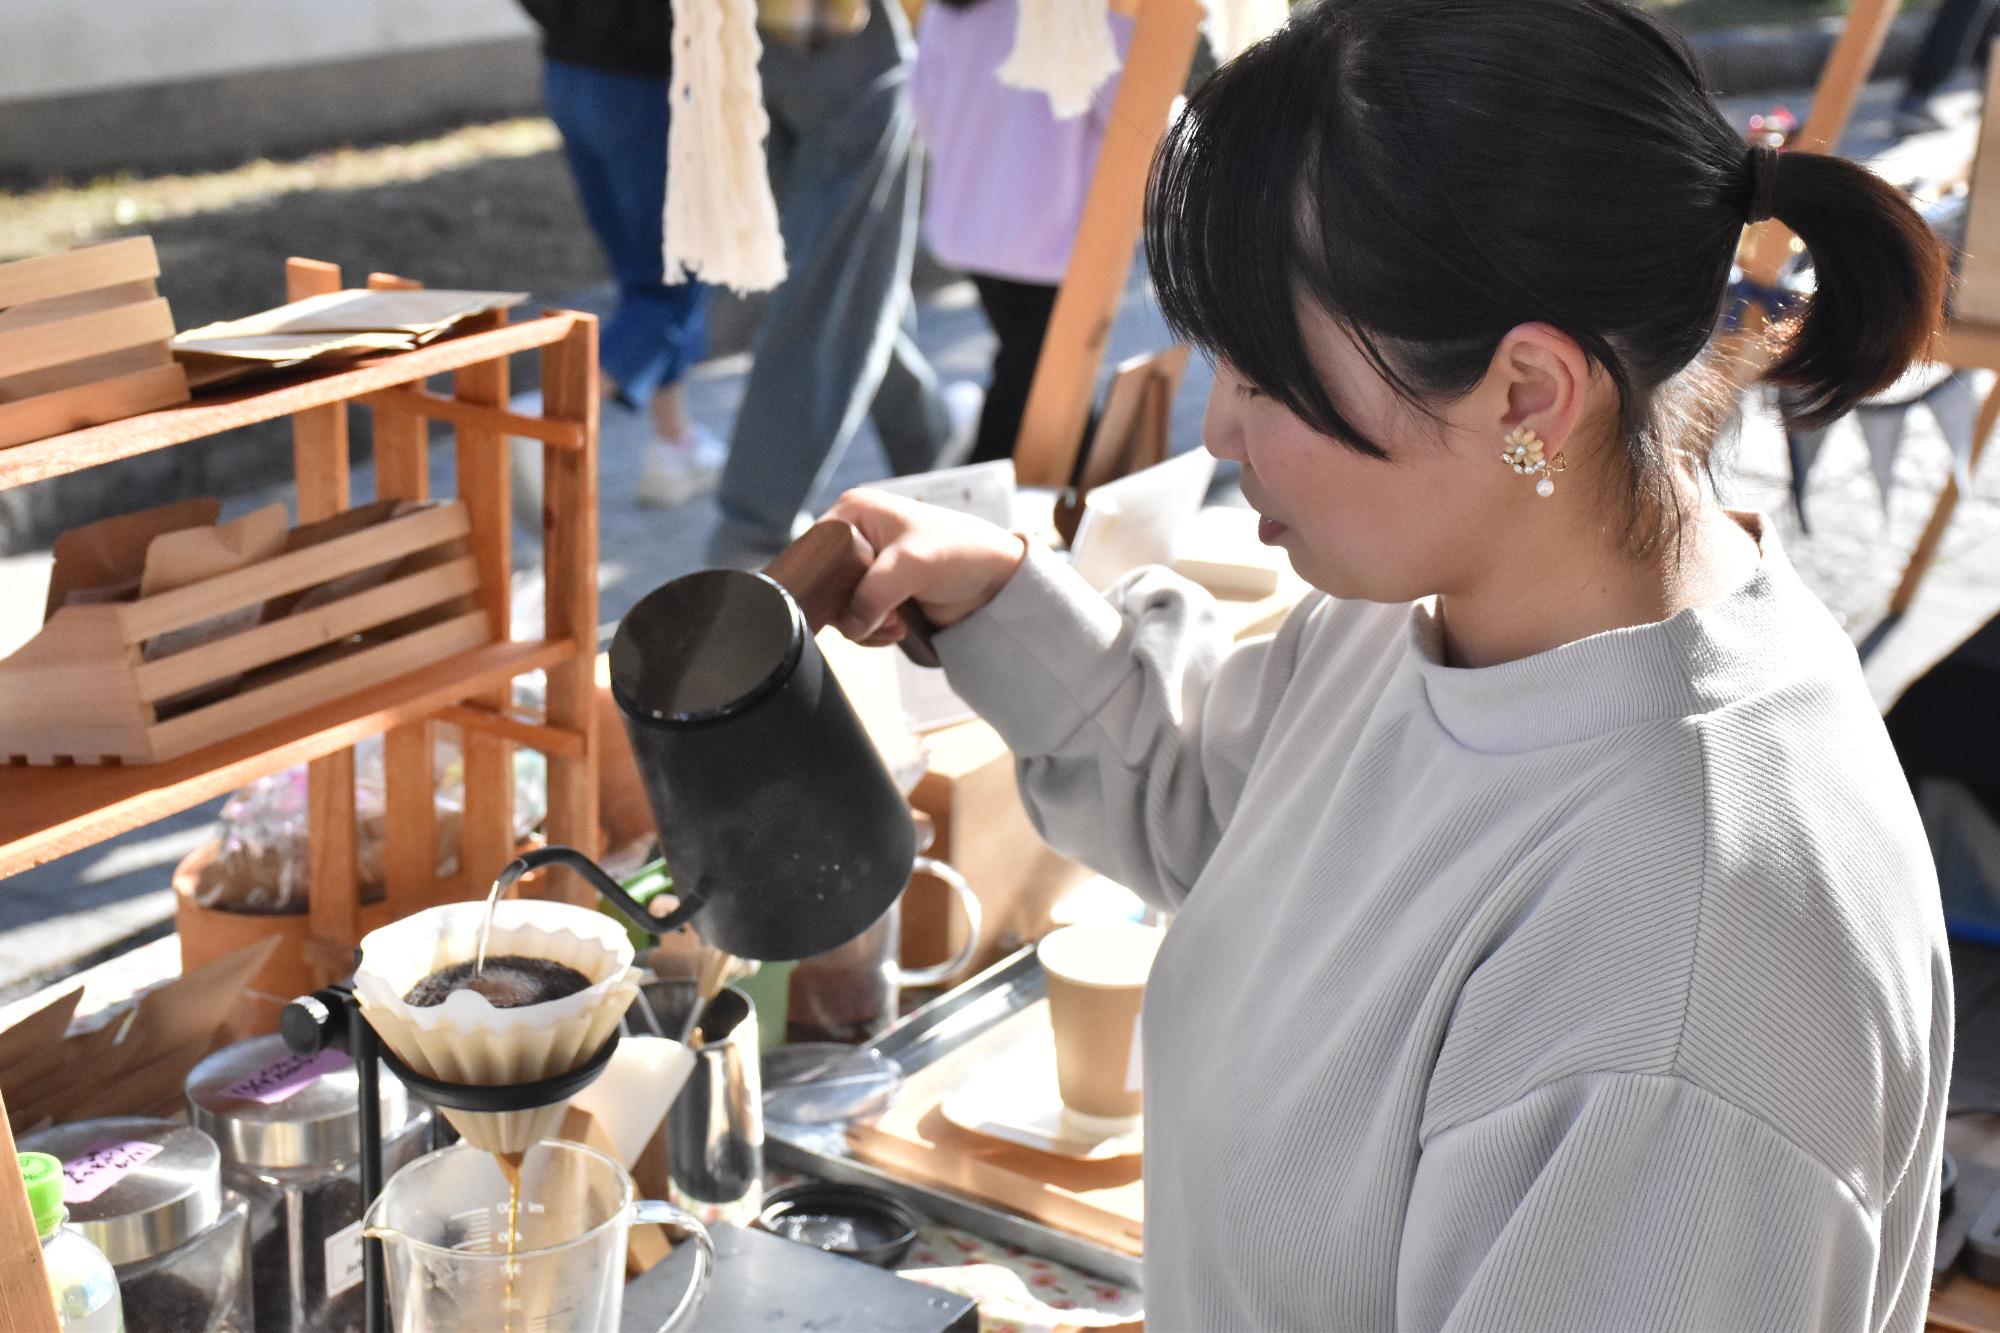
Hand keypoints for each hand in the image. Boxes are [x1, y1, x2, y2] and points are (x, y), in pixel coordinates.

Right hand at [822, 488, 1027, 646]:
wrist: (996, 580)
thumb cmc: (963, 551)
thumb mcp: (914, 563)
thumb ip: (875, 592)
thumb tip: (850, 625)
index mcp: (854, 512)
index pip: (816, 551)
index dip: (827, 582)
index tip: (850, 603)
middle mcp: (855, 536)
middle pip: (827, 585)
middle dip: (851, 610)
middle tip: (880, 618)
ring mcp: (867, 568)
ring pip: (841, 608)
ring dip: (865, 625)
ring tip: (895, 623)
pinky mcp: (880, 593)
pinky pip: (858, 620)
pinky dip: (873, 631)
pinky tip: (898, 628)